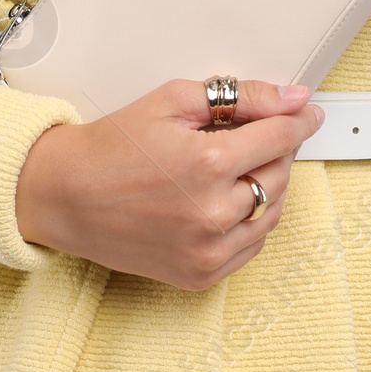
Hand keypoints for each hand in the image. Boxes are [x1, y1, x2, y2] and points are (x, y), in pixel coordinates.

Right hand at [16, 78, 322, 288]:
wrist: (64, 196)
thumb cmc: (112, 147)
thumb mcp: (173, 102)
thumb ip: (241, 97)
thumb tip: (292, 98)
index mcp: (209, 163)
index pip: (282, 138)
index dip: (299, 120)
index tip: (306, 113)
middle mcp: (214, 212)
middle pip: (281, 174)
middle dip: (277, 150)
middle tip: (257, 134)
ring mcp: (208, 249)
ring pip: (272, 212)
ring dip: (266, 185)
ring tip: (237, 166)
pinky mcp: (200, 274)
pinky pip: (251, 246)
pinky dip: (250, 221)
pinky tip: (226, 199)